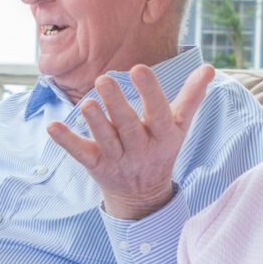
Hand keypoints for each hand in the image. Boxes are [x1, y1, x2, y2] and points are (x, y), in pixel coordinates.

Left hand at [46, 63, 211, 221]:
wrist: (143, 195)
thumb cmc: (161, 149)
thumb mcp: (179, 126)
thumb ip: (192, 97)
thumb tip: (210, 68)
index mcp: (163, 136)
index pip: (158, 112)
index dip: (149, 92)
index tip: (139, 68)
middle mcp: (141, 149)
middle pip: (128, 126)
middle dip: (116, 104)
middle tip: (103, 79)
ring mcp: (118, 159)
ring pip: (106, 139)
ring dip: (96, 122)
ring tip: (87, 102)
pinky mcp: (96, 166)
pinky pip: (81, 154)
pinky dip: (66, 141)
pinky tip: (52, 127)